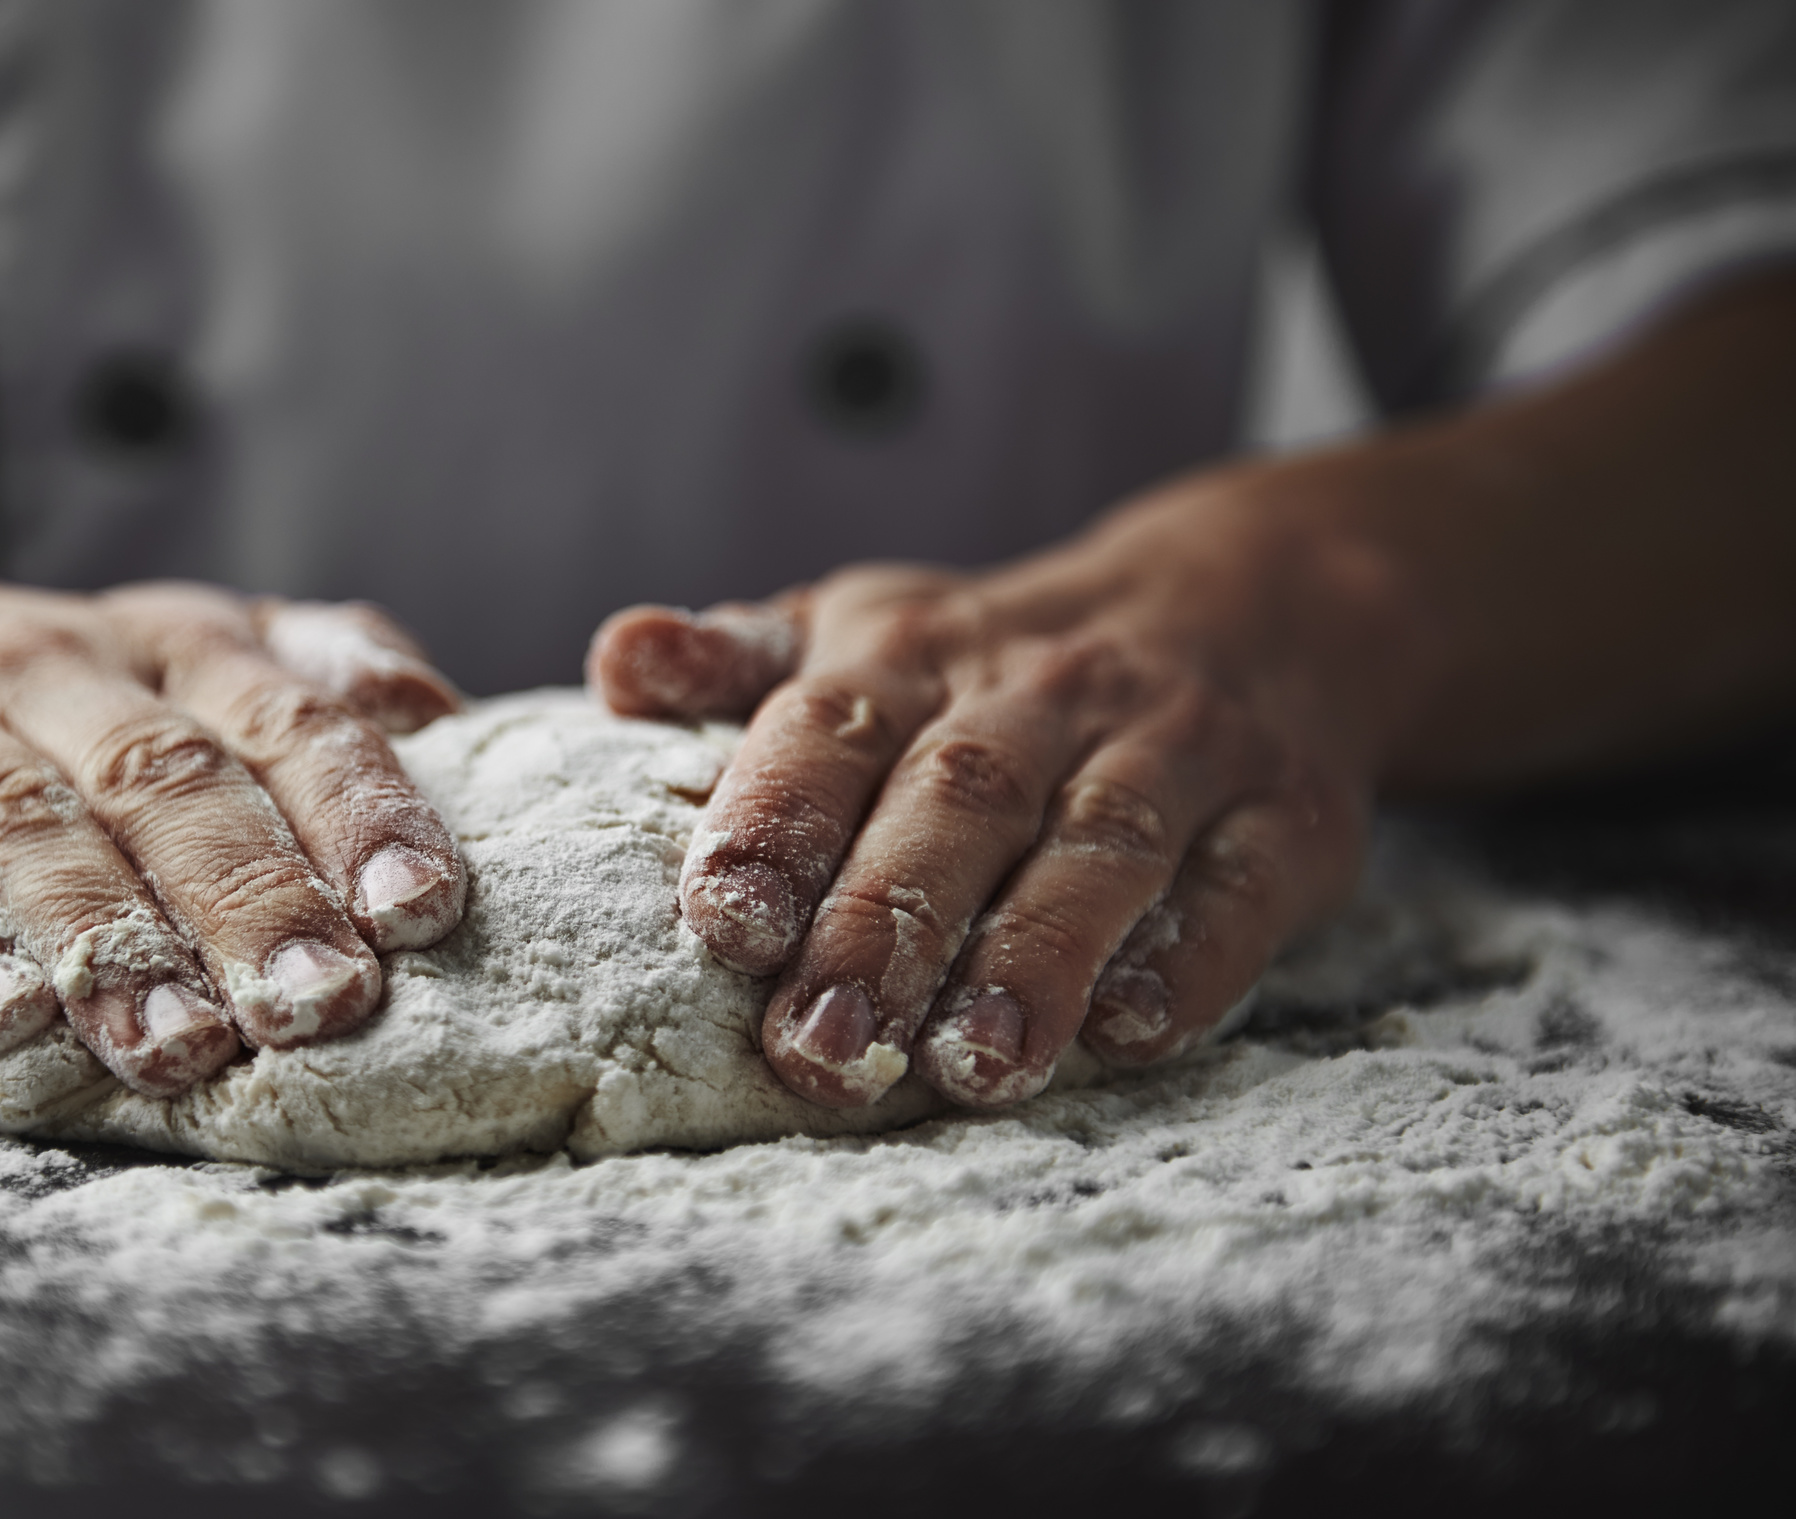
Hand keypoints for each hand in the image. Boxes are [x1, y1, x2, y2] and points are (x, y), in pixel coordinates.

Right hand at [0, 564, 465, 1095]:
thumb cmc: (32, 691)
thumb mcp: (172, 649)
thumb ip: (305, 674)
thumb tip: (439, 714)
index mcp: (168, 643)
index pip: (280, 715)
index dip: (356, 808)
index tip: (423, 909)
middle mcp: (51, 670)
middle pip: (164, 780)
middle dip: (252, 898)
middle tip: (323, 1003)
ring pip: (26, 831)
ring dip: (111, 944)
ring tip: (181, 1045)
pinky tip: (1, 1024)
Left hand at [588, 477, 1415, 1108]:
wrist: (1250, 603)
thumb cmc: (995, 661)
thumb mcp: (863, 631)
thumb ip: (740, 663)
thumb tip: (620, 660)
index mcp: (909, 654)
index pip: (830, 725)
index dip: (776, 819)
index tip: (723, 922)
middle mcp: (1040, 692)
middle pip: (957, 801)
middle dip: (885, 926)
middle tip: (819, 1049)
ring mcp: (1174, 748)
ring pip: (1102, 848)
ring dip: (1035, 958)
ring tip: (971, 1068)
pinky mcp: (1286, 816)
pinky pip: (1240, 887)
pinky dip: (1187, 960)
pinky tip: (1128, 1033)